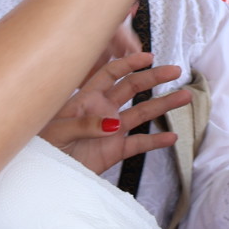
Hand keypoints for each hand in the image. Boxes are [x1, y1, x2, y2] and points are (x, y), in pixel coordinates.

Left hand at [43, 52, 192, 174]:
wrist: (44, 171)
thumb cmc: (44, 145)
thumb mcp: (59, 131)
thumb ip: (85, 125)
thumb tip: (113, 124)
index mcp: (87, 97)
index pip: (111, 74)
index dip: (130, 64)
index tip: (149, 57)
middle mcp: (103, 109)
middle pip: (133, 88)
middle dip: (154, 78)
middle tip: (175, 71)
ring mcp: (111, 130)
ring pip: (142, 113)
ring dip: (163, 105)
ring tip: (185, 97)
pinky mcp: (115, 150)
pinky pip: (139, 144)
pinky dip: (155, 141)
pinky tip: (172, 138)